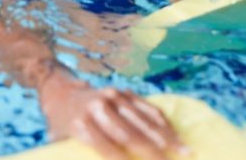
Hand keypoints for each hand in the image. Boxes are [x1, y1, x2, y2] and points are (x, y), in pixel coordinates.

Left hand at [39, 70, 187, 159]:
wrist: (61, 94)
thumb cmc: (62, 128)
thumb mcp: (61, 145)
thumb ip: (78, 156)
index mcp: (81, 125)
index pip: (109, 151)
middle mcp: (99, 107)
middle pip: (132, 136)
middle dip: (154, 155)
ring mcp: (113, 96)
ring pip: (145, 121)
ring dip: (167, 139)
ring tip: (185, 152)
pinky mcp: (124, 92)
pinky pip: (148, 108)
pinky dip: (164, 124)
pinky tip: (177, 137)